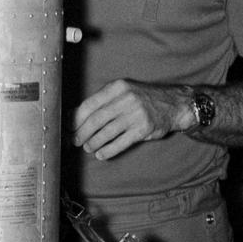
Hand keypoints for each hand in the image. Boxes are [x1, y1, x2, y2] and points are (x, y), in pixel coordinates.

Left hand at [72, 80, 191, 159]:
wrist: (174, 104)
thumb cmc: (142, 99)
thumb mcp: (123, 92)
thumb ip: (102, 101)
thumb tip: (74, 114)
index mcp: (117, 87)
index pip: (89, 104)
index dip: (75, 118)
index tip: (67, 127)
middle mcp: (126, 99)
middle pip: (96, 120)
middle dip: (82, 133)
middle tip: (74, 141)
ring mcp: (135, 114)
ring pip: (106, 132)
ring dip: (93, 143)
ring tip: (88, 147)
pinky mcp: (143, 129)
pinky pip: (121, 143)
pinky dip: (108, 150)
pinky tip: (101, 154)